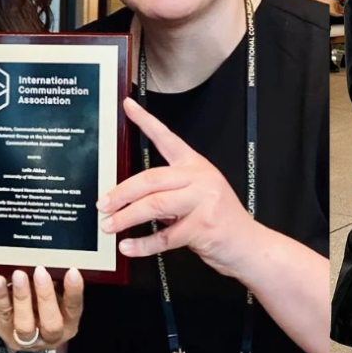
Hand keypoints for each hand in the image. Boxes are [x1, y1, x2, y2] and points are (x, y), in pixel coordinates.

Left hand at [0, 267, 82, 351]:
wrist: (18, 327)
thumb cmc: (42, 307)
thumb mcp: (56, 297)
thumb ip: (57, 285)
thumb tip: (55, 264)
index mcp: (68, 325)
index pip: (74, 309)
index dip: (74, 292)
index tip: (72, 272)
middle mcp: (49, 336)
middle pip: (51, 323)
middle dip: (46, 296)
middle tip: (41, 272)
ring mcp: (26, 337)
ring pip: (25, 324)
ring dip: (22, 297)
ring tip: (19, 275)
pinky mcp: (5, 330)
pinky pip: (2, 313)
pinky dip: (1, 296)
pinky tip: (0, 281)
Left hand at [97, 99, 262, 277]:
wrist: (249, 245)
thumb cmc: (220, 221)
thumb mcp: (198, 196)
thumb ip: (169, 192)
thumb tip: (130, 198)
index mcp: (195, 166)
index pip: (167, 138)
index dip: (146, 121)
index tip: (127, 106)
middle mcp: (200, 178)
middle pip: (152, 179)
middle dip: (122, 193)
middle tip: (103, 204)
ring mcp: (204, 201)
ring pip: (155, 205)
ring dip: (127, 217)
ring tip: (109, 226)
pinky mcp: (203, 226)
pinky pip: (165, 236)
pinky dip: (142, 244)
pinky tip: (128, 246)